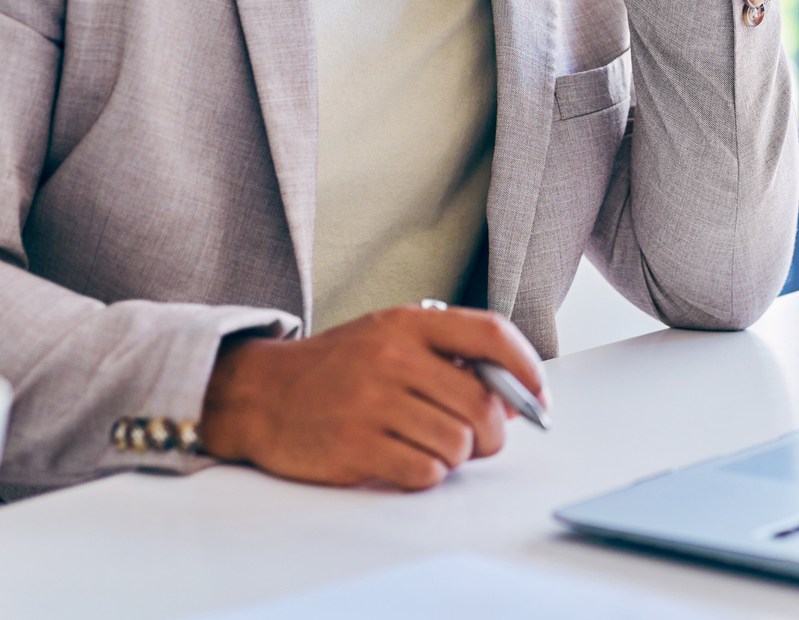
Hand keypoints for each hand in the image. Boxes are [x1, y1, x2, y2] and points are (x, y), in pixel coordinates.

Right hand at [199, 305, 548, 489]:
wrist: (259, 394)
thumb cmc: (336, 369)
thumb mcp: (388, 338)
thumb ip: (447, 355)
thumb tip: (513, 397)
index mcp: (407, 324)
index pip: (490, 333)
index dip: (526, 367)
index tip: (538, 396)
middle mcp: (392, 359)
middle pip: (481, 404)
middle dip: (493, 432)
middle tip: (480, 440)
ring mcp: (373, 403)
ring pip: (458, 443)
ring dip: (456, 456)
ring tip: (431, 446)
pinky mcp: (356, 447)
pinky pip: (426, 472)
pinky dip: (428, 474)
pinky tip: (407, 461)